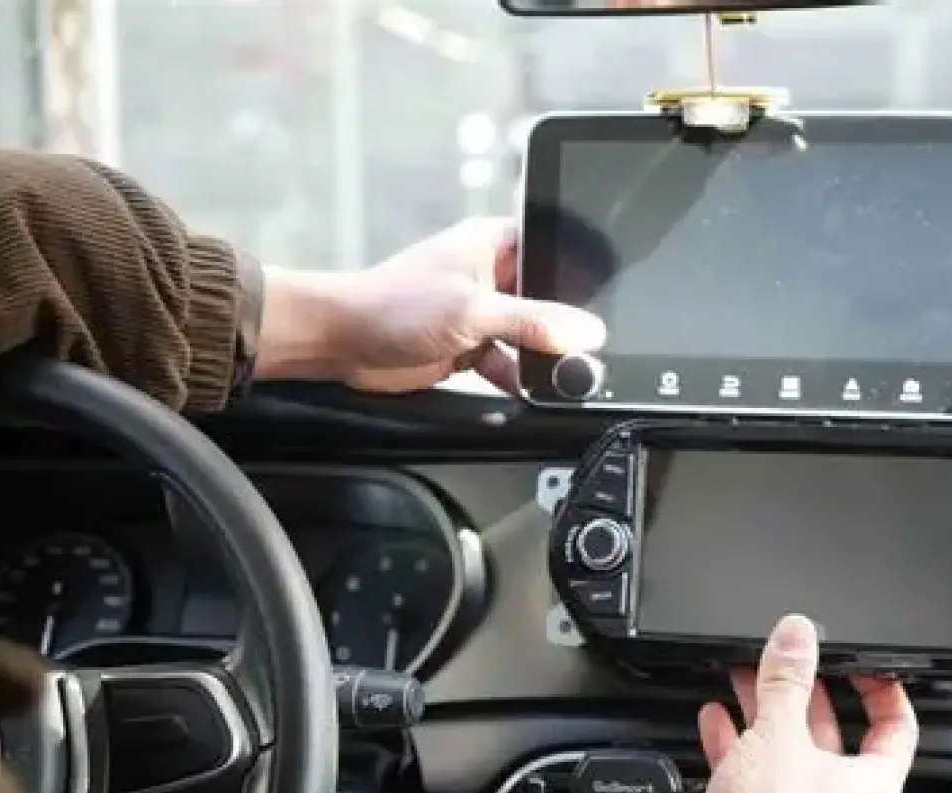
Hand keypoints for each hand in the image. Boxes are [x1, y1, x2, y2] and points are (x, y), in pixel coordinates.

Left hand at [255, 218, 605, 393]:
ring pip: (532, 334)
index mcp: (495, 243)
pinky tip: (535, 390)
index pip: (554, 245)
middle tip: (590, 345)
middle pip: (549, 296)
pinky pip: (512, 363)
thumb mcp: (474, 310)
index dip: (581, 268)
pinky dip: (522, 378)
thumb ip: (532, 322)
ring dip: (545, 355)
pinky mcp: (472, 346)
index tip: (608, 295)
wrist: (343, 342)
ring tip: (567, 372)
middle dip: (567, 322)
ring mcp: (483, 312)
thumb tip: (584, 331)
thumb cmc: (392, 304)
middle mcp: (493, 275)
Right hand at [697, 614, 918, 792]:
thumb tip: (797, 636)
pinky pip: (751, 772)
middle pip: (831, 733)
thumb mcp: (780, 735)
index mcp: (869, 786)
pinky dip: (734, 741)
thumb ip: (786, 681)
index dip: (883, 691)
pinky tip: (717, 717)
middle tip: (791, 659)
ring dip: (764, 711)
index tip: (864, 664)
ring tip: (746, 676)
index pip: (896, 729)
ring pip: (786, 750)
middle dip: (804, 691)